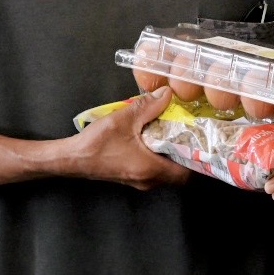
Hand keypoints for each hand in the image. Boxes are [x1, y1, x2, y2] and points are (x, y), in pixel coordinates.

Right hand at [68, 87, 189, 190]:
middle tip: (191, 133)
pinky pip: (154, 169)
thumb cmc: (96, 143)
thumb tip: (168, 93)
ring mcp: (139, 181)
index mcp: (150, 169)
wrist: (70, 159)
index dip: (198, 158)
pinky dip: (159, 156)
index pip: (187, 173)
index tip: (203, 141)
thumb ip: (148, 105)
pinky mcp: (131, 177)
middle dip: (186, 154)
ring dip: (172, 154)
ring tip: (176, 133)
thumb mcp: (124, 119)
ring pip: (166, 171)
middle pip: (179, 172)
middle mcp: (148, 180)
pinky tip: (156, 138)